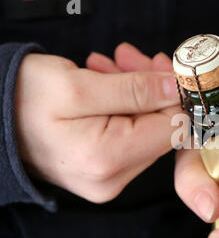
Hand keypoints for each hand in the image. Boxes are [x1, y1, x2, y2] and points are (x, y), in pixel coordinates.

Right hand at [15, 45, 179, 202]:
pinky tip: (108, 85)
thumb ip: (134, 89)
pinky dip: (125, 107)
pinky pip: (131, 135)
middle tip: (131, 59)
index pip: (172, 127)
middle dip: (151, 88)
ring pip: (146, 129)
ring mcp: (109, 178)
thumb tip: (175, 89)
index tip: (162, 67)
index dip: (174, 94)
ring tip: (111, 67)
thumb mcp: (79, 86)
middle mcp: (112, 178)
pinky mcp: (105, 171)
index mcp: (108, 158)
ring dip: (136, 93)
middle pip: (159, 128)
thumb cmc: (24, 100)